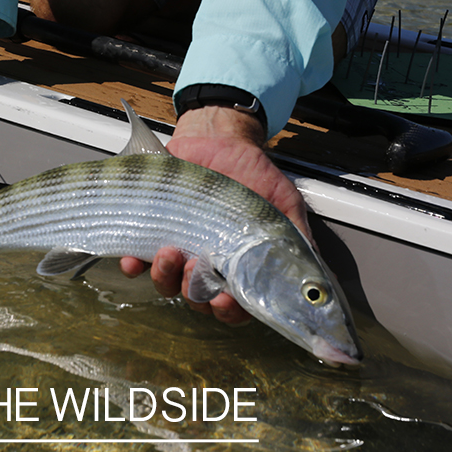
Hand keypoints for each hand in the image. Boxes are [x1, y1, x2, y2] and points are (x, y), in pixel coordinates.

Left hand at [119, 105, 312, 324]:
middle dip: (195, 293)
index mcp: (237, 267)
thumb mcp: (282, 203)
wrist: (217, 137)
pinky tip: (133, 259)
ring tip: (169, 254)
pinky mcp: (150, 232)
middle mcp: (205, 266)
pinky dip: (133, 265)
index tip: (226, 301)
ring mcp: (176, 251)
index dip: (229, 313)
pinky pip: (136, 261)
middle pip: (197, 300)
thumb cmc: (251, 173)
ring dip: (166, 278)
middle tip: (196, 268)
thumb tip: (318, 277)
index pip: (234, 307)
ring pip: (166, 284)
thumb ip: (295, 239)